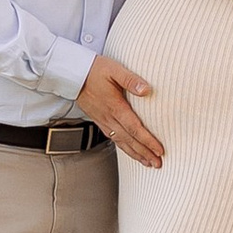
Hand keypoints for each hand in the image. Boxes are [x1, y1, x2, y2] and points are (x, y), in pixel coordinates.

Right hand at [75, 51, 162, 168]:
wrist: (73, 75)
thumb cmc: (94, 70)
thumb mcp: (114, 69)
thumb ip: (131, 79)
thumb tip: (147, 90)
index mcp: (115, 106)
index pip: (135, 128)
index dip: (148, 141)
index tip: (159, 150)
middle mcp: (109, 117)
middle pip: (130, 140)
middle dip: (145, 153)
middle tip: (158, 163)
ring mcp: (104, 121)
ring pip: (122, 142)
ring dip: (136, 154)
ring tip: (148, 162)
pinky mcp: (100, 121)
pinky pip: (114, 138)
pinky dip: (124, 148)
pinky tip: (130, 151)